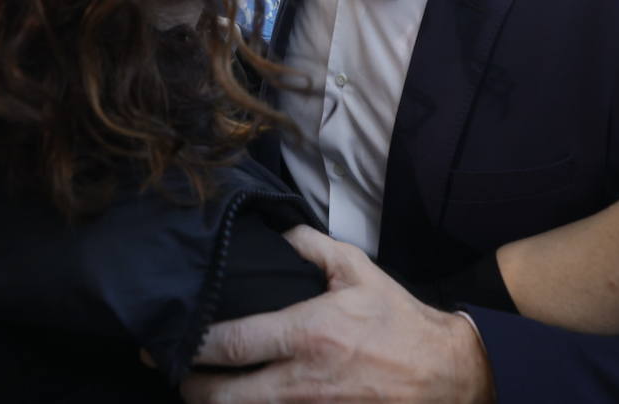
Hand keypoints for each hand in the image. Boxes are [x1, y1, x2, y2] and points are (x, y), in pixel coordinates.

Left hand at [181, 226, 490, 403]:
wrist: (445, 377)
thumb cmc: (398, 323)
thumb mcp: (358, 271)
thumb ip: (311, 246)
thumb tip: (276, 231)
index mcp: (305, 333)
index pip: (229, 343)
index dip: (192, 343)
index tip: (174, 336)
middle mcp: (299, 380)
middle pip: (219, 396)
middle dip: (189, 385)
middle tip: (175, 369)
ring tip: (202, 386)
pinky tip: (242, 400)